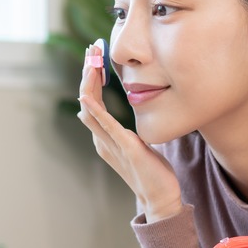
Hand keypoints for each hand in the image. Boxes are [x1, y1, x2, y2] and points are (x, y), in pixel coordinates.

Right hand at [77, 42, 182, 221]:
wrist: (160, 198)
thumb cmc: (152, 171)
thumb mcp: (137, 144)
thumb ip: (127, 132)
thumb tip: (126, 120)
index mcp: (104, 137)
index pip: (92, 101)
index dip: (91, 77)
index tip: (95, 56)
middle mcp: (101, 139)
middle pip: (86, 100)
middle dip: (88, 73)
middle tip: (91, 49)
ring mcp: (110, 144)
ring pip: (90, 109)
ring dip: (89, 83)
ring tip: (90, 61)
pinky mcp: (124, 147)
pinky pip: (105, 126)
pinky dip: (95, 110)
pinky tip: (88, 96)